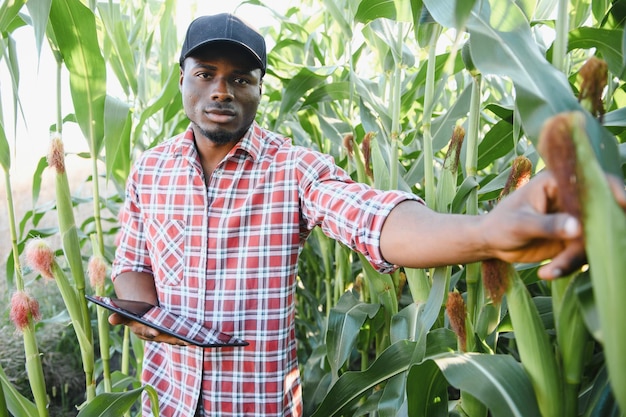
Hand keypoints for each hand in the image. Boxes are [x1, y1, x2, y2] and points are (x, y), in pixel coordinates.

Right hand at [108, 312, 189, 345]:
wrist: (142, 319)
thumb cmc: (135, 315)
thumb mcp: (126, 315)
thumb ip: (120, 317)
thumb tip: (110, 319)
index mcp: (143, 331)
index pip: (147, 332)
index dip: (151, 332)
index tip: (156, 331)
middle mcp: (154, 337)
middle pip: (164, 338)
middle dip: (173, 339)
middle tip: (183, 339)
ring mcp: (163, 337)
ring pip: (173, 340)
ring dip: (182, 341)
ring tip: (192, 340)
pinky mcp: (170, 336)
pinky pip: (179, 339)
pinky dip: (186, 339)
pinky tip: (196, 339)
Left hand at [483, 170, 625, 278]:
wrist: (490, 243)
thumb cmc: (500, 225)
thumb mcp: (520, 225)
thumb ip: (547, 225)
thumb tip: (577, 227)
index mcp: (556, 182)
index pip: (590, 181)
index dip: (612, 189)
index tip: (624, 203)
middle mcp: (570, 199)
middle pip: (599, 212)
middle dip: (599, 234)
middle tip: (582, 250)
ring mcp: (574, 219)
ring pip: (592, 238)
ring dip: (575, 257)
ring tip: (549, 271)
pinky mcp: (573, 240)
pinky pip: (582, 253)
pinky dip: (568, 264)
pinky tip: (547, 273)